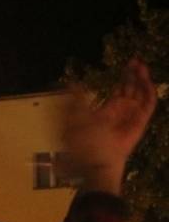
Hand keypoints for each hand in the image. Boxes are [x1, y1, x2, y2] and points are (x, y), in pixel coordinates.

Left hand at [64, 59, 156, 192]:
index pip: (120, 89)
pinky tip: (146, 80)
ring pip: (142, 94)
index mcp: (108, 110)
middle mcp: (122, 112)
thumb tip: (72, 82)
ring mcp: (132, 117)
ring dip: (143, 79)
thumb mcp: (75, 118)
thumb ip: (76, 100)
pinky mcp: (140, 123)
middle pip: (132, 89)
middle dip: (134, 74)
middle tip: (135, 60)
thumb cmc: (82, 144)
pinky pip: (149, 105)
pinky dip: (149, 92)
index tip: (128, 62)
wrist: (94, 161)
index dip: (124, 76)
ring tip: (141, 66)